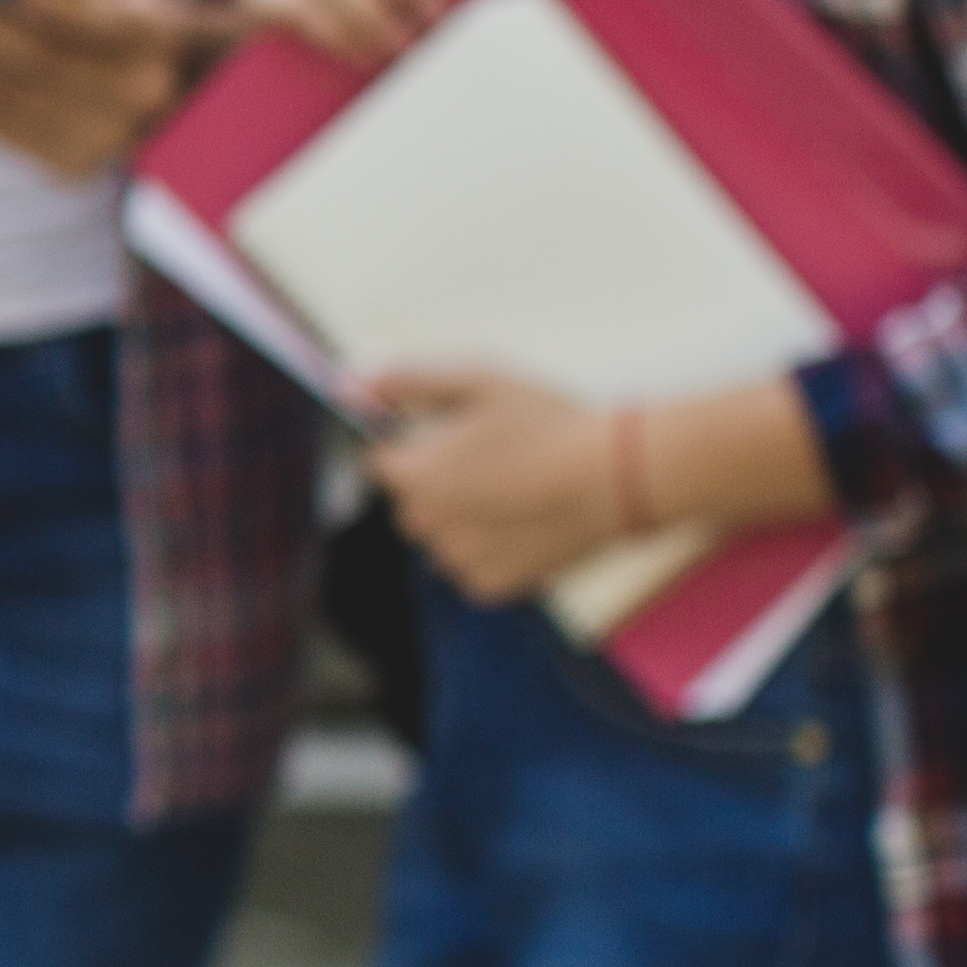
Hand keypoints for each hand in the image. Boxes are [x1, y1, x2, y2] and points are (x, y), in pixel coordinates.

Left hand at [0, 0, 223, 180]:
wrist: (147, 78)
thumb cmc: (107, 2)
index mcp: (159, 36)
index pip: (111, 26)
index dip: (67, 10)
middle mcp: (140, 95)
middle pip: (48, 66)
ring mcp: (103, 139)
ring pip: (15, 102)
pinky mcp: (65, 165)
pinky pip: (0, 129)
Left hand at [368, 367, 633, 605]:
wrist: (618, 478)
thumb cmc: (548, 423)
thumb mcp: (475, 380)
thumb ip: (405, 381)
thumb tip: (348, 385)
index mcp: (413, 475)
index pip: (381, 462)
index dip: (411, 445)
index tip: (448, 436)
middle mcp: (426, 525)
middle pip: (412, 502)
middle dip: (438, 483)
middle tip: (494, 460)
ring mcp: (459, 559)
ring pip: (443, 535)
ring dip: (464, 517)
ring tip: (517, 489)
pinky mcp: (492, 586)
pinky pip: (472, 565)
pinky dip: (492, 547)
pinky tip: (527, 520)